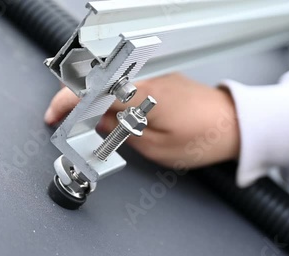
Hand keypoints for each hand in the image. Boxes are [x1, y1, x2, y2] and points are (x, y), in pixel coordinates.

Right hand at [44, 73, 239, 169]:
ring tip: (96, 122)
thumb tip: (98, 123)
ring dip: (95, 98)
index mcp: (141, 93)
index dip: (66, 103)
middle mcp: (147, 77)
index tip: (55, 115)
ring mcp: (155, 74)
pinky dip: (114, 95)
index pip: (91, 91)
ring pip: (111, 81)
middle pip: (97, 80)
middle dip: (77, 99)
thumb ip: (121, 133)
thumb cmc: (204, 137)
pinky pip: (128, 82)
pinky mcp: (162, 77)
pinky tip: (116, 112)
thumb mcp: (157, 148)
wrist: (234, 124)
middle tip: (72, 121)